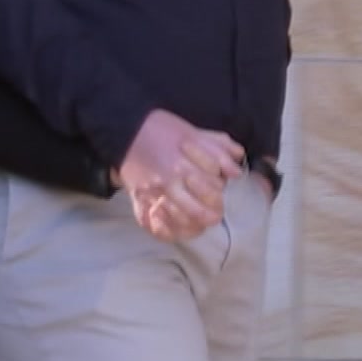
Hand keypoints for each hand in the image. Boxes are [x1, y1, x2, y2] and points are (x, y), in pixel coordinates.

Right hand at [117, 110, 243, 241]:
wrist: (125, 129)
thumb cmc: (162, 129)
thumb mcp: (194, 132)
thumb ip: (219, 149)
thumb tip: (236, 171)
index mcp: (185, 164)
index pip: (214, 190)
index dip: (220, 193)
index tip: (218, 190)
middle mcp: (169, 182)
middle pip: (200, 212)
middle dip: (212, 212)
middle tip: (213, 208)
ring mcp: (153, 195)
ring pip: (181, 223)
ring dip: (194, 224)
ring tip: (198, 218)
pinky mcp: (139, 202)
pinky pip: (157, 228)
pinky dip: (170, 231)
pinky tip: (178, 225)